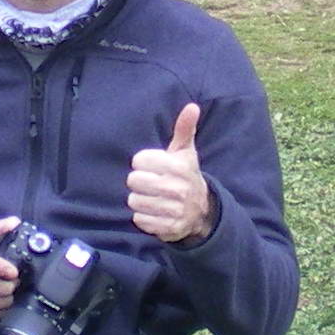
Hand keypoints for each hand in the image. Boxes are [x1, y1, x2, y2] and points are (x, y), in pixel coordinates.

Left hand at [126, 103, 215, 244]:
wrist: (201, 210)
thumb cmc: (185, 175)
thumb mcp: (185, 152)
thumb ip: (185, 128)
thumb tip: (192, 106)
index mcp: (178, 167)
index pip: (138, 161)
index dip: (142, 163)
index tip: (153, 166)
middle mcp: (177, 189)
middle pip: (133, 181)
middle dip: (139, 182)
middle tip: (150, 183)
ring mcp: (173, 210)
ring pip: (134, 201)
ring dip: (139, 200)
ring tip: (152, 197)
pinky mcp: (168, 228)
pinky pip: (139, 220)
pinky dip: (144, 217)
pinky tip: (154, 211)